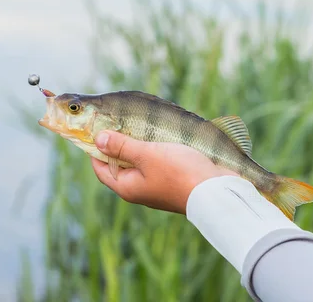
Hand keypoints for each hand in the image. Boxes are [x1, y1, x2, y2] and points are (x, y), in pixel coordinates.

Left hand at [91, 130, 238, 214]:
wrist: (217, 191)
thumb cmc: (179, 173)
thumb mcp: (147, 155)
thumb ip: (122, 146)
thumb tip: (98, 139)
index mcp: (126, 187)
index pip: (100, 167)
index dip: (95, 149)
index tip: (94, 129)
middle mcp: (138, 189)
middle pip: (118, 164)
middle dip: (116, 144)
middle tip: (115, 121)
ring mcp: (155, 186)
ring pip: (138, 162)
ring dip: (135, 145)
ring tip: (134, 124)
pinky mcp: (171, 181)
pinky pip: (154, 163)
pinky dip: (151, 150)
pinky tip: (156, 135)